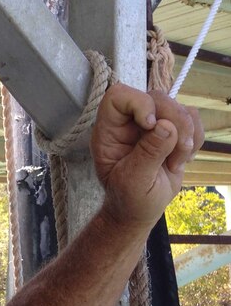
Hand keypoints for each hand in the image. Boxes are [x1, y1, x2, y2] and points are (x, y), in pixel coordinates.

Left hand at [90, 84, 203, 228]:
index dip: (139, 103)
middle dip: (174, 123)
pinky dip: (195, 139)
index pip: (118, 96)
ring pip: (178, 107)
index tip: (150, 125)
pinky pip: (192, 119)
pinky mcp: (173, 129)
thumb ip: (148, 153)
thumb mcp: (134, 181)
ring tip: (175, 163)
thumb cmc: (129, 198)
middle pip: (156, 97)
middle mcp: (129, 123)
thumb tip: (166, 126)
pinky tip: (181, 159)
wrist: (141, 208)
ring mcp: (152, 125)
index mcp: (109, 132)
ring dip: (186, 136)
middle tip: (176, 154)